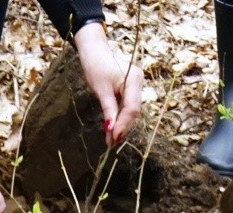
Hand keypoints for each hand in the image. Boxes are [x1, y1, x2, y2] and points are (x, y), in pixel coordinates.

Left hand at [74, 23, 143, 144]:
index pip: (132, 108)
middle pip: (134, 111)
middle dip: (123, 127)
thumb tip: (110, 130)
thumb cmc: (95, 65)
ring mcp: (136, 86)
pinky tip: (114, 127)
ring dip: (122, 124)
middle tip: (111, 142)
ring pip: (131, 110)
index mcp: (134, 79)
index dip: (123, 124)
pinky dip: (120, 117)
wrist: (94, 51)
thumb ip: (108, 110)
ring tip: (111, 139)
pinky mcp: (131, 88)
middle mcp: (139, 83)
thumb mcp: (101, 89)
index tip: (113, 137)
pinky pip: (128, 106)